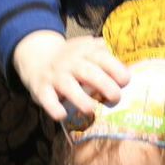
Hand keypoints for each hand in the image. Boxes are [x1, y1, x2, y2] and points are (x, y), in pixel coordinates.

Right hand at [11, 30, 129, 121]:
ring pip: (68, 85)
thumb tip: (126, 69)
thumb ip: (105, 54)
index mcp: (85, 52)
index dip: (116, 69)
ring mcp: (55, 75)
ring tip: (91, 109)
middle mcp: (70, 62)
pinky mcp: (41, 88)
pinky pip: (46, 98)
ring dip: (80, 98)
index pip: (102, 58)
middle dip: (104, 85)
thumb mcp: (87, 49)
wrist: (37, 56)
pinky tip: (62, 115)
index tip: (125, 81)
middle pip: (89, 72)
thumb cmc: (72, 59)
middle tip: (115, 98)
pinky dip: (53, 107)